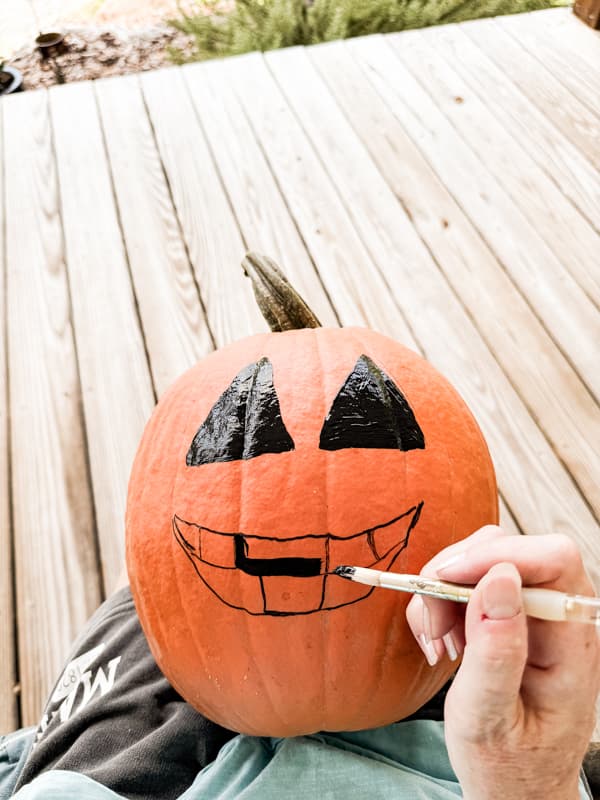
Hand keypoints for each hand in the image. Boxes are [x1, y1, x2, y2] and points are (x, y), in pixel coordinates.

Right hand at [406, 525, 599, 799]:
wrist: (515, 787)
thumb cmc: (510, 765)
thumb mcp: (490, 719)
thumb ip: (496, 651)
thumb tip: (498, 578)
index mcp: (572, 642)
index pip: (553, 560)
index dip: (496, 556)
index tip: (443, 582)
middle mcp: (558, 615)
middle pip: (508, 549)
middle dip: (456, 577)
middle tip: (435, 629)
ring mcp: (532, 612)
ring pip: (482, 558)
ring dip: (442, 592)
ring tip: (437, 644)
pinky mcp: (508, 613)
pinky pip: (468, 579)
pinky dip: (440, 601)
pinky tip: (441, 643)